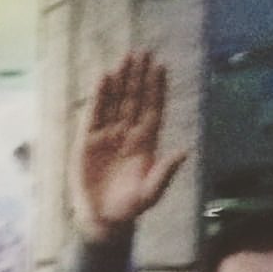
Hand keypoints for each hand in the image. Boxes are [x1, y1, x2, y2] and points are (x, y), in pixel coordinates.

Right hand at [71, 50, 187, 241]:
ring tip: (125, 58)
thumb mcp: (150, 194)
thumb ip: (164, 173)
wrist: (102, 218)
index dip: (156, 88)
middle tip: (142, 52)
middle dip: (138, 76)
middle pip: (135, 99)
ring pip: (116, 101)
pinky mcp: (88, 140)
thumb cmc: (129, 208)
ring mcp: (108, 135)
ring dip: (121, 80)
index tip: (160, 66)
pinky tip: (104, 78)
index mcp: (147, 143)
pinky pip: (94, 113)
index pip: (153, 108)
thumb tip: (184, 151)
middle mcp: (128, 134)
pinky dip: (99, 96)